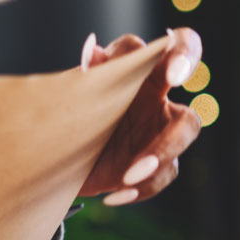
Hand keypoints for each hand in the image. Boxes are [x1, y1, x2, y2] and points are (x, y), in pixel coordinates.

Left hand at [76, 28, 202, 205]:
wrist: (52, 161)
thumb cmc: (64, 118)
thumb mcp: (69, 97)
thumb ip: (85, 76)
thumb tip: (92, 48)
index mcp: (138, 68)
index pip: (171, 44)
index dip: (180, 53)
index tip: (173, 75)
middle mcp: (155, 92)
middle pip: (187, 74)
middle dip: (184, 82)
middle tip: (172, 86)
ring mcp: (161, 127)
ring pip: (185, 130)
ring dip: (161, 153)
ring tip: (128, 176)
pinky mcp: (158, 162)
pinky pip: (164, 174)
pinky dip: (142, 188)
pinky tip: (116, 195)